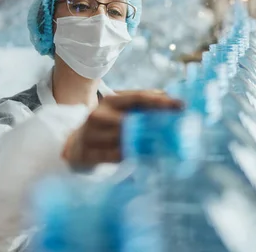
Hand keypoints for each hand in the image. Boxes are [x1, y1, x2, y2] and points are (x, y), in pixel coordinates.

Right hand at [62, 91, 181, 167]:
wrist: (75, 144)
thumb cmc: (104, 124)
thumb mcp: (119, 108)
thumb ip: (140, 102)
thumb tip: (166, 95)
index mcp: (110, 101)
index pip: (138, 98)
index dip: (160, 102)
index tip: (181, 105)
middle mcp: (99, 115)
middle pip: (131, 120)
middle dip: (155, 126)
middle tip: (177, 130)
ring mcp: (92, 135)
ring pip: (123, 140)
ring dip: (146, 144)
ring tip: (167, 146)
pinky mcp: (88, 153)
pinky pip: (114, 157)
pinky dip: (131, 158)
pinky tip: (147, 159)